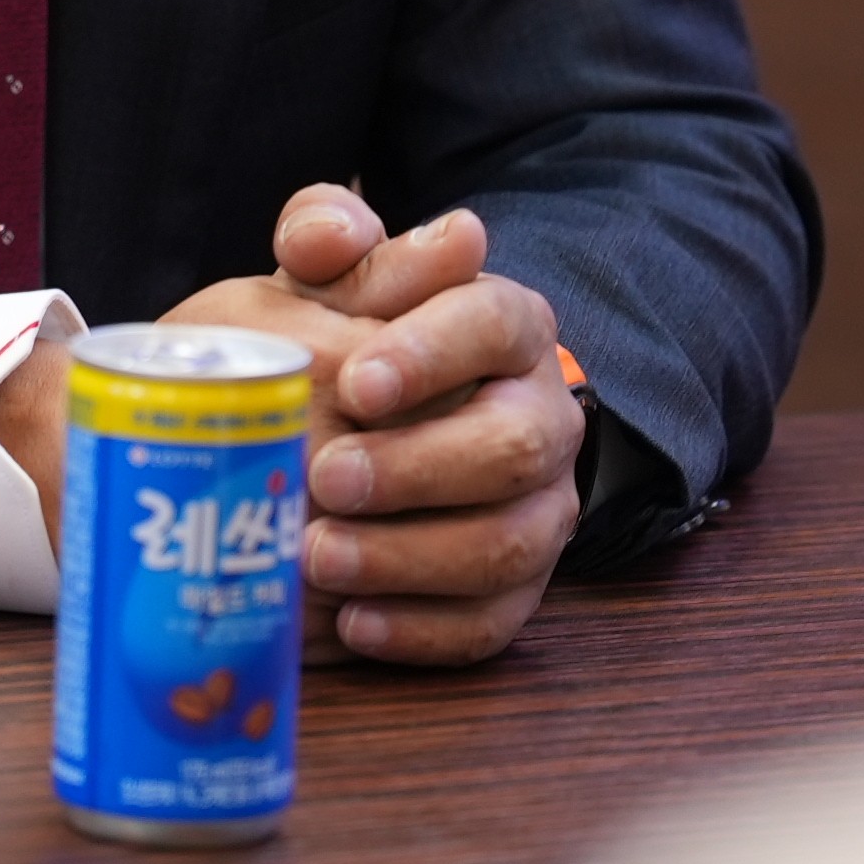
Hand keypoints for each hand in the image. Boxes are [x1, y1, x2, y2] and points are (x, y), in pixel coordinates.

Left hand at [162, 186, 580, 667]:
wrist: (356, 430)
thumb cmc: (341, 344)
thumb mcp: (328, 283)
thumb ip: (324, 236)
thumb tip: (335, 232)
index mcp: (508, 325)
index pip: (494, 321)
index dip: (433, 351)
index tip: (356, 380)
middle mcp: (543, 418)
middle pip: (514, 446)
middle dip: (418, 466)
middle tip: (328, 477)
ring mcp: (540, 509)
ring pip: (510, 544)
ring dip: (413, 558)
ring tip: (320, 558)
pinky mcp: (516, 591)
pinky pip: (491, 624)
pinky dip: (423, 631)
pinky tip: (353, 625)